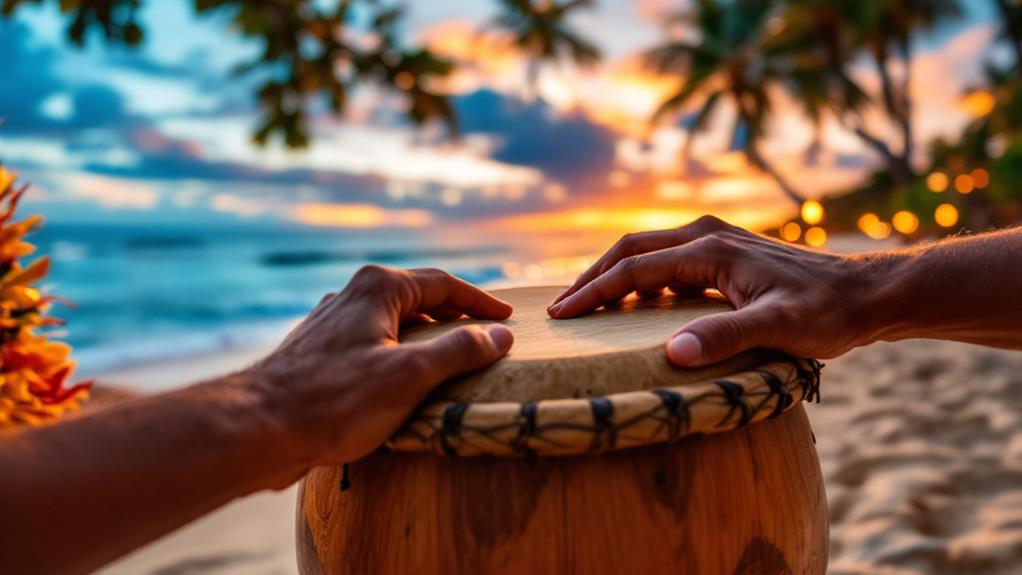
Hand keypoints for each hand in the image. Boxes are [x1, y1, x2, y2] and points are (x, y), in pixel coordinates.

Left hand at [248, 266, 512, 466]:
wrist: (258, 427)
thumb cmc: (333, 401)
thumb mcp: (409, 375)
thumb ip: (459, 351)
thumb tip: (500, 335)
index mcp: (377, 288)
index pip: (443, 284)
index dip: (479, 301)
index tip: (506, 318)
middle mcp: (351, 296)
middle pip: (416, 299)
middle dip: (452, 317)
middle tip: (483, 338)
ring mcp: (331, 324)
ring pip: (390, 322)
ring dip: (423, 338)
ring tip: (448, 361)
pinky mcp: (317, 353)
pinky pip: (370, 344)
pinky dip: (395, 355)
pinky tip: (399, 383)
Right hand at [548, 216, 876, 366]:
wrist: (869, 293)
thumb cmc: (827, 312)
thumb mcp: (778, 328)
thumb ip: (725, 337)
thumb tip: (673, 353)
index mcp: (710, 249)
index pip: (633, 269)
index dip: (594, 293)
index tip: (561, 315)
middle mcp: (707, 236)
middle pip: (631, 249)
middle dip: (592, 278)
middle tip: (560, 309)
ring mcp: (717, 242)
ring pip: (648, 252)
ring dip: (615, 276)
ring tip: (587, 304)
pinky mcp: (727, 255)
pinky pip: (669, 261)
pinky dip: (641, 279)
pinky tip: (637, 304)